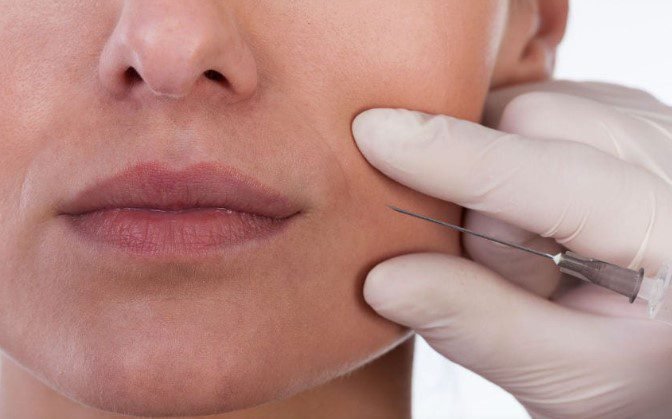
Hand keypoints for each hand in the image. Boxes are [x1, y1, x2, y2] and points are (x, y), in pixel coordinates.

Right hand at [352, 81, 671, 417]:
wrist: (668, 336)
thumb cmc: (637, 368)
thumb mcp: (567, 376)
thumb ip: (478, 326)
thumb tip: (382, 280)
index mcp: (665, 226)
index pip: (544, 176)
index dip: (452, 158)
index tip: (373, 136)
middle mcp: (665, 154)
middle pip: (531, 123)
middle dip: (484, 190)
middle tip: (509, 266)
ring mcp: (647, 123)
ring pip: (527, 107)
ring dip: (496, 173)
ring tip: (531, 241)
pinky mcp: (622, 113)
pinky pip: (537, 106)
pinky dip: (508, 150)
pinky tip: (534, 203)